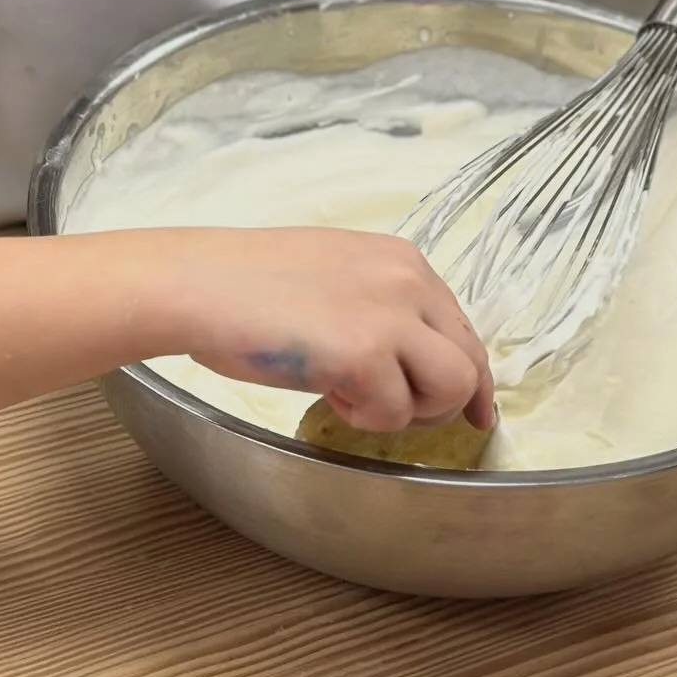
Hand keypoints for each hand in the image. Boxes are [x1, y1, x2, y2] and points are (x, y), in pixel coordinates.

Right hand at [168, 228, 493, 432]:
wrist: (201, 284)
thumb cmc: (249, 283)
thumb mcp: (336, 273)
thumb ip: (382, 303)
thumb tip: (411, 353)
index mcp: (401, 259)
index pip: (462, 326)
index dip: (471, 375)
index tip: (474, 408)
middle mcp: (408, 280)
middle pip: (469, 360)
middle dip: (445, 402)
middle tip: (405, 417)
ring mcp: (391, 315)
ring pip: (452, 388)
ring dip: (409, 410)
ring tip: (357, 397)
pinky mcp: (366, 355)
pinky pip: (395, 414)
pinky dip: (364, 418)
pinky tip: (329, 395)